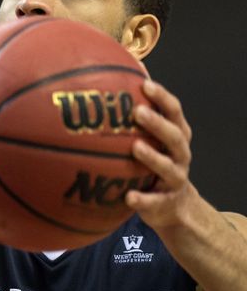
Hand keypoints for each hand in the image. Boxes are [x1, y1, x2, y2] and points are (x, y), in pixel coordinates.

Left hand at [126, 80, 193, 229]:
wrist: (175, 206)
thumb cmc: (157, 162)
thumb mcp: (155, 141)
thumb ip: (142, 119)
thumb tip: (111, 87)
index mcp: (178, 135)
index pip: (174, 112)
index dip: (162, 97)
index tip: (145, 84)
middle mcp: (180, 155)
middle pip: (174, 136)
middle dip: (157, 123)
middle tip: (137, 112)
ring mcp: (176, 179)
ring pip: (167, 167)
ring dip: (153, 157)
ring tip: (135, 147)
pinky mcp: (165, 203)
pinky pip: (154, 201)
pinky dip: (143, 199)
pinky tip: (128, 197)